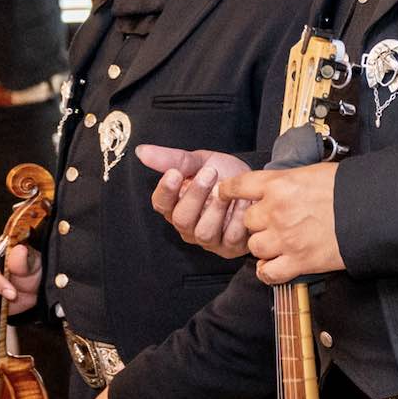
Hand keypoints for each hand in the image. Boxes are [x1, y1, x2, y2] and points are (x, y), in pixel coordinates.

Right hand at [139, 145, 253, 256]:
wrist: (256, 183)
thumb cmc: (224, 174)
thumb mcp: (200, 161)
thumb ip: (173, 159)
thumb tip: (141, 151)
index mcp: (175, 205)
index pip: (160, 204)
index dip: (165, 191)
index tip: (175, 173)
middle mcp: (188, 226)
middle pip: (181, 219)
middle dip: (195, 195)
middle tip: (209, 172)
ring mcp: (209, 239)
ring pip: (204, 232)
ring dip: (216, 209)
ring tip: (227, 190)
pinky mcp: (230, 247)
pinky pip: (231, 238)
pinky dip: (238, 218)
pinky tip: (244, 201)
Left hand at [219, 164, 344, 283]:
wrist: (373, 212)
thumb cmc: (350, 189)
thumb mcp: (315, 172)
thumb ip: (291, 181)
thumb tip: (283, 185)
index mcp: (280, 185)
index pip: (240, 186)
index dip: (228, 190)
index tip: (224, 193)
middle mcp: (276, 212)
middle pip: (248, 221)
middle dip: (257, 223)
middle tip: (273, 223)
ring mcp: (285, 239)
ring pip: (255, 247)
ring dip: (263, 247)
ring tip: (277, 245)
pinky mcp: (299, 262)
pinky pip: (268, 273)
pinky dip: (268, 272)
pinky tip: (274, 267)